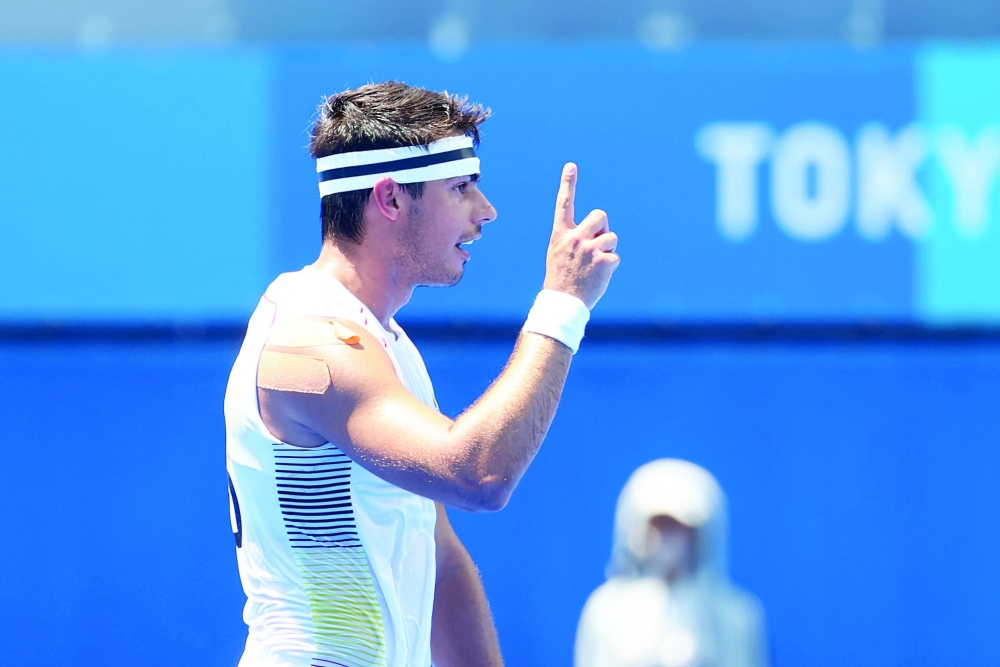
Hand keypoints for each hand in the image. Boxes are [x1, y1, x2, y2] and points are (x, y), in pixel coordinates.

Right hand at [542, 163, 619, 309]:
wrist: (563, 302)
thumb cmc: (561, 277)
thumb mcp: (559, 252)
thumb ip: (574, 237)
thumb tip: (599, 230)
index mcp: (561, 234)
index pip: (564, 204)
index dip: (568, 184)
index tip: (571, 166)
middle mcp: (575, 238)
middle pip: (600, 215)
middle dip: (604, 227)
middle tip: (597, 243)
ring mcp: (589, 250)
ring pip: (611, 237)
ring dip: (608, 249)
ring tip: (594, 265)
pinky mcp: (603, 262)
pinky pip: (615, 256)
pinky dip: (610, 266)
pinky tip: (598, 276)